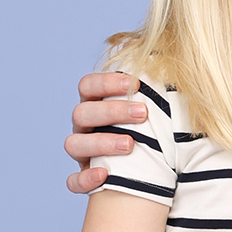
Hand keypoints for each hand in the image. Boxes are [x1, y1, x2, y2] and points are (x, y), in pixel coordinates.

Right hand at [65, 70, 148, 193]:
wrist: (150, 167)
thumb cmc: (151, 128)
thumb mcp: (152, 104)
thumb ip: (151, 81)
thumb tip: (157, 51)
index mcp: (94, 104)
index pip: (88, 86)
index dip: (107, 83)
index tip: (137, 84)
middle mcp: (84, 127)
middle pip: (82, 113)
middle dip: (112, 112)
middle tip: (143, 114)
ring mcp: (82, 153)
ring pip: (74, 144)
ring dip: (101, 143)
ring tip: (130, 145)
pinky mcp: (83, 178)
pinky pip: (74, 181)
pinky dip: (85, 179)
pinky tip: (105, 176)